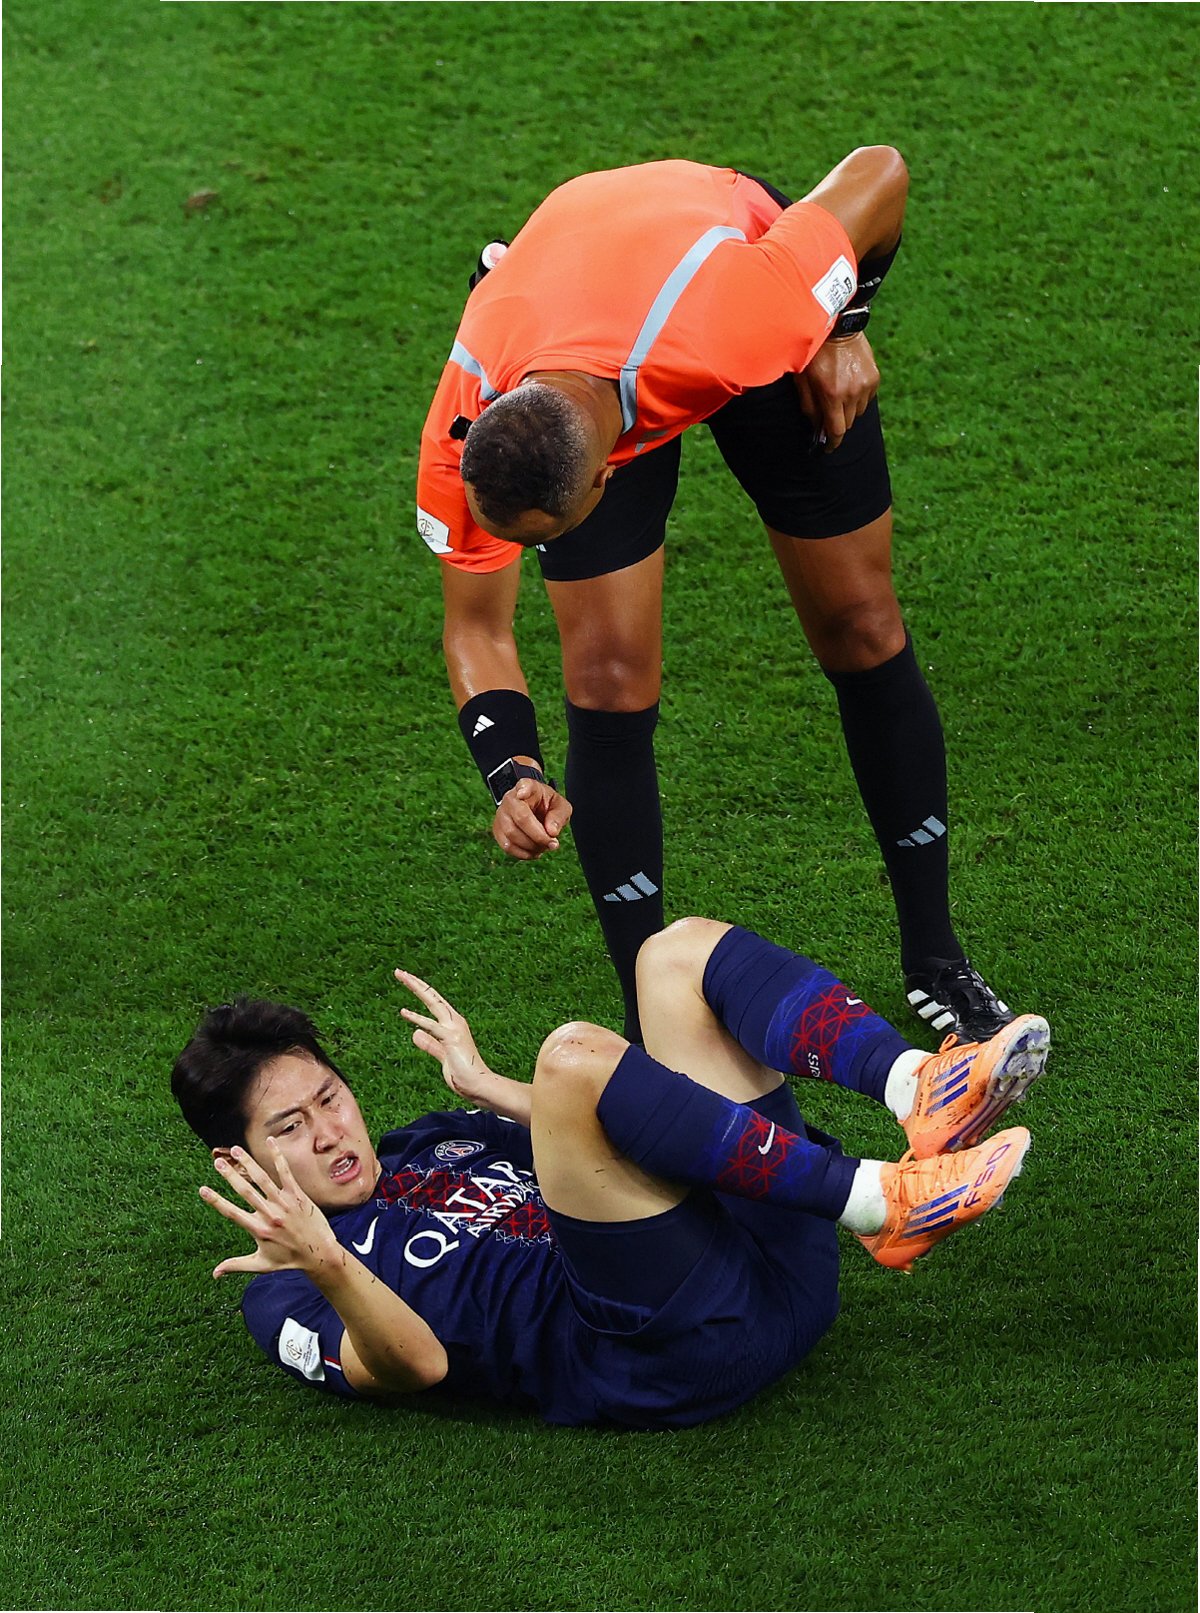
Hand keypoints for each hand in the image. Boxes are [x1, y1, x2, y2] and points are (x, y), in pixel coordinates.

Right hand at [200, 1143, 336, 1279]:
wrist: (319, 1253)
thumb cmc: (288, 1260)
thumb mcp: (261, 1265)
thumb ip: (236, 1265)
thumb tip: (214, 1274)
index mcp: (259, 1230)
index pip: (232, 1213)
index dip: (216, 1201)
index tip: (202, 1189)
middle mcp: (270, 1214)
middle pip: (246, 1191)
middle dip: (230, 1176)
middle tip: (216, 1162)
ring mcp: (285, 1203)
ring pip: (263, 1179)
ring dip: (248, 1163)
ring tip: (235, 1150)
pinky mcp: (298, 1195)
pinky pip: (286, 1173)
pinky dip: (277, 1157)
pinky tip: (270, 1142)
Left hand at [394, 969, 500, 1105]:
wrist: (479, 1085)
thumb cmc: (464, 1074)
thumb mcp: (442, 1056)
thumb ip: (429, 1044)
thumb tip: (414, 1033)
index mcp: (453, 1024)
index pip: (434, 1002)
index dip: (420, 990)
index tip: (406, 980)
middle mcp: (455, 1021)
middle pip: (432, 996)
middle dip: (415, 983)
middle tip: (398, 972)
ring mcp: (454, 1028)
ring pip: (432, 1002)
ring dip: (415, 988)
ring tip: (401, 975)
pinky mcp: (451, 1039)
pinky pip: (431, 1026)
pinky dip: (417, 1018)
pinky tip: (403, 1012)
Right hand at [491, 777, 571, 860]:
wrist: (534, 809)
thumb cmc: (547, 806)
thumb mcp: (560, 806)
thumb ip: (559, 816)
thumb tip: (551, 832)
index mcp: (528, 787)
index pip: (524, 785)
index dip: (523, 789)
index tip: (523, 793)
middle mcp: (511, 799)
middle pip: (520, 818)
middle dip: (539, 836)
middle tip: (552, 844)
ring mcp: (501, 815)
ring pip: (511, 835)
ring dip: (531, 847)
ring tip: (544, 847)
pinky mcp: (498, 830)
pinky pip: (507, 846)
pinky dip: (523, 854)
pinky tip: (534, 852)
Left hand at [794, 331, 879, 452]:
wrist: (838, 324)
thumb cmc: (814, 352)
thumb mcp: (802, 379)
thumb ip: (808, 406)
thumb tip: (814, 427)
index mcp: (832, 394)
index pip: (836, 431)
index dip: (832, 443)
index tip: (828, 448)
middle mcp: (852, 393)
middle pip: (848, 423)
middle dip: (837, 423)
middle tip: (828, 415)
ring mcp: (865, 385)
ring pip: (858, 412)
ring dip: (848, 410)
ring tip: (838, 396)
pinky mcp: (874, 377)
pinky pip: (867, 398)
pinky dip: (858, 398)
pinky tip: (848, 385)